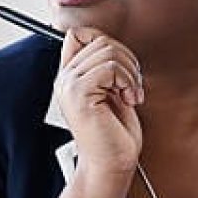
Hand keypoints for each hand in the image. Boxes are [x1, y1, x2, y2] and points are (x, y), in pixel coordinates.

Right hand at [54, 27, 143, 174]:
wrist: (110, 164)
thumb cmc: (114, 133)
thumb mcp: (112, 91)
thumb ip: (107, 67)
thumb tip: (116, 44)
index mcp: (70, 76)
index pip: (79, 34)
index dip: (105, 41)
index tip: (122, 68)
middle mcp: (65, 78)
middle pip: (100, 40)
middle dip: (126, 59)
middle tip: (132, 86)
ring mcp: (69, 85)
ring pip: (108, 51)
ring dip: (130, 72)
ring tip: (131, 94)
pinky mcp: (79, 94)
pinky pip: (110, 68)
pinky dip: (128, 81)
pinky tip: (129, 100)